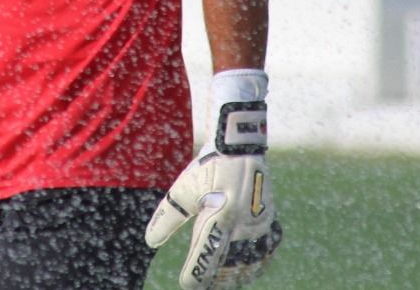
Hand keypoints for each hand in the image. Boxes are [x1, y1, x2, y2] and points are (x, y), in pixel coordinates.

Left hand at [147, 70, 280, 289]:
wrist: (241, 144)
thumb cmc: (209, 165)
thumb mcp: (183, 189)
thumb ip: (167, 217)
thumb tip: (150, 241)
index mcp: (221, 217)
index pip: (205, 258)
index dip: (195, 276)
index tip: (186, 284)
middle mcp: (243, 224)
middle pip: (228, 267)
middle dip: (214, 279)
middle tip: (200, 283)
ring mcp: (260, 223)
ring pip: (248, 263)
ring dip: (234, 275)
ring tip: (220, 282)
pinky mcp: (269, 220)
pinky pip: (264, 252)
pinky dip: (253, 265)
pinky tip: (244, 270)